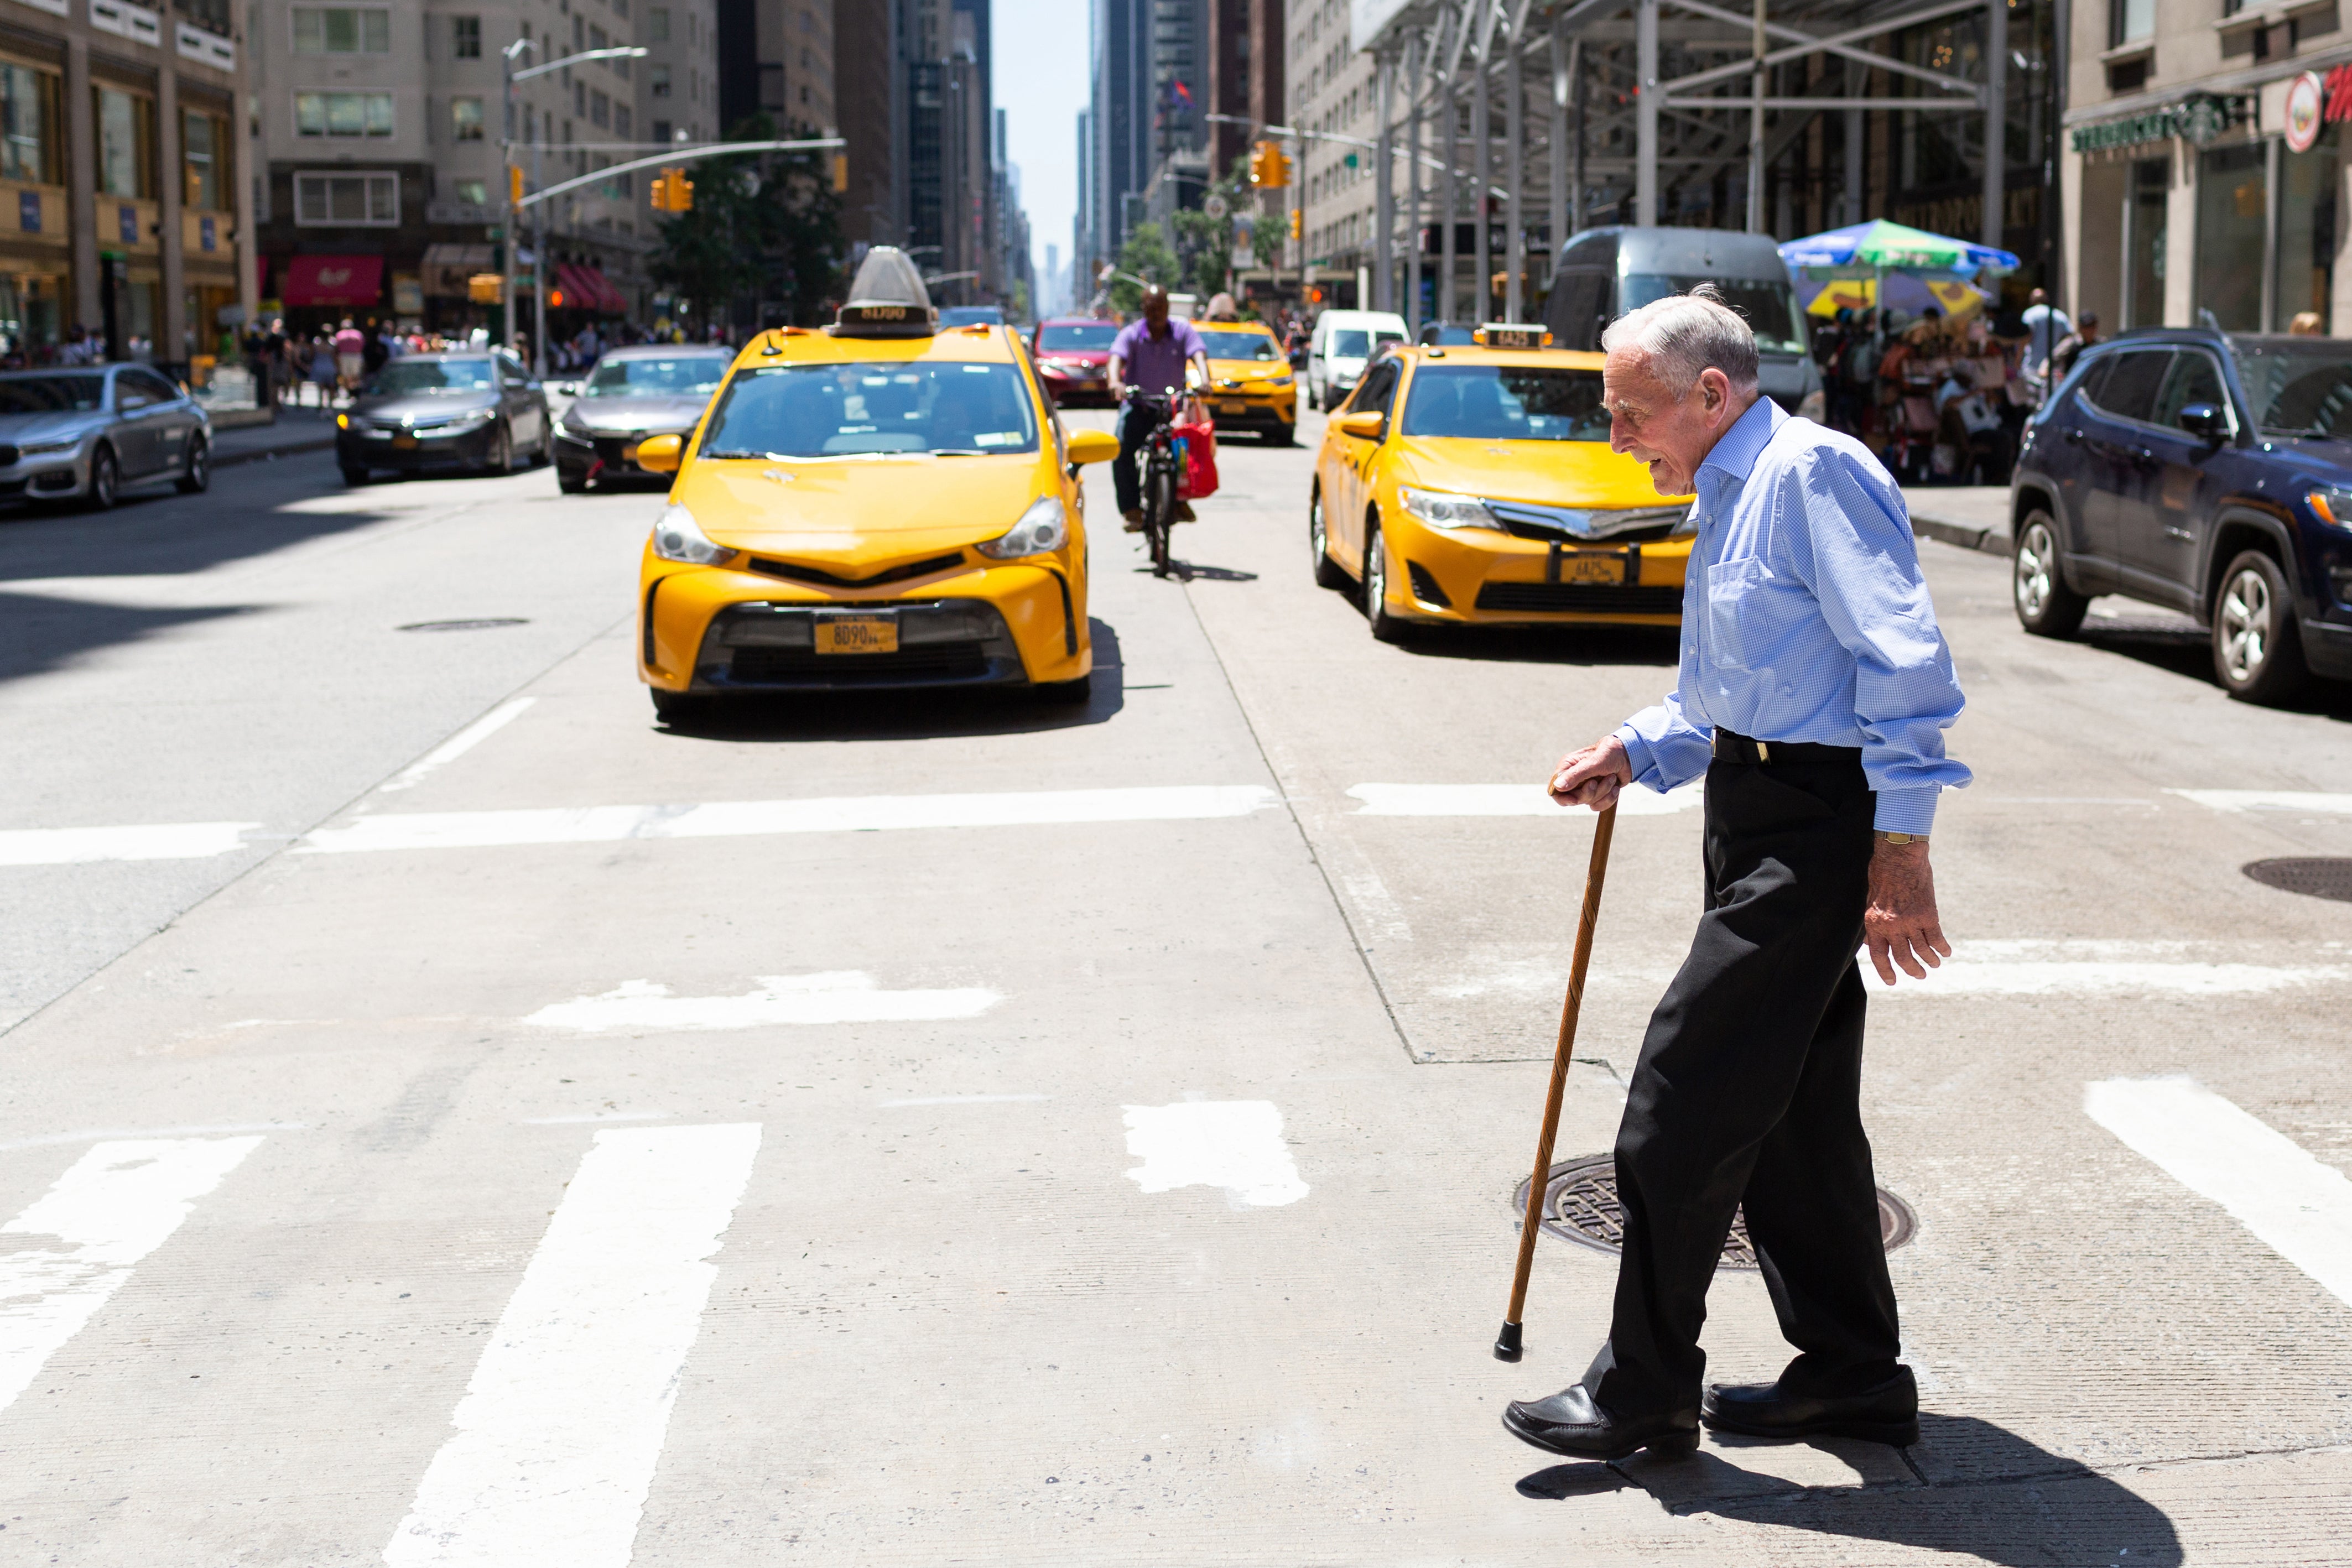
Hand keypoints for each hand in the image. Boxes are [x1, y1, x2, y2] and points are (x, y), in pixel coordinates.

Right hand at [1548, 736, 1631, 811]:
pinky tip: (1615, 787)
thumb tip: (1558, 786)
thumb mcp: (1593, 763)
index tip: (1575, 800)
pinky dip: (1609, 798)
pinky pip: (1599, 806)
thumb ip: (1575, 775)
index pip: (1555, 790)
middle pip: (1573, 799)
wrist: (1630, 756)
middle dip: (1590, 792)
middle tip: (1597, 781)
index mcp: (1567, 768)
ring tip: (1611, 777)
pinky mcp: (1597, 794)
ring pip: (1588, 802)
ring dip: (1603, 792)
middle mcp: (1574, 778)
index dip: (1564, 798)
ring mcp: (1586, 787)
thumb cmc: (1609, 753)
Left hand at [1864, 838, 1949, 984]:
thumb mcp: (1870, 900)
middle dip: (1913, 970)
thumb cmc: (1882, 874)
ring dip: (1930, 961)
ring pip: (1922, 951)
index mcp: (1874, 923)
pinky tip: (1946, 952)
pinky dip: (1943, 948)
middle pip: (1903, 958)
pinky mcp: (1928, 915)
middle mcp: (1892, 927)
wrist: (1900, 857)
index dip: (1886, 972)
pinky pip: (1937, 938)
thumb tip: (1872, 941)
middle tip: (1920, 976)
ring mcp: (1911, 922)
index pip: (1879, 956)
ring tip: (1935, 965)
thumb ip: (1874, 922)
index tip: (1893, 981)